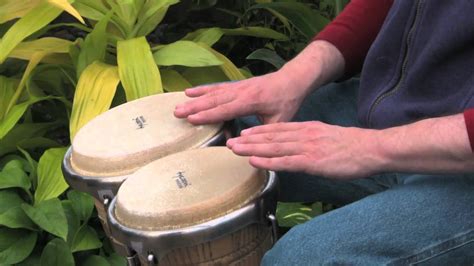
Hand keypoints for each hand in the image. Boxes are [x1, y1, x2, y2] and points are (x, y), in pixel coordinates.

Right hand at [174, 71, 309, 124]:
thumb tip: (250, 148)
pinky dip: (203, 90)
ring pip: (213, 93)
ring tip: (178, 104)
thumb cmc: (287, 101)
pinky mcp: (237, 85)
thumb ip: (264, 134)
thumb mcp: (280, 120)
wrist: (293, 79)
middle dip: (195, 107)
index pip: (226, 109)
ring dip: (195, 99)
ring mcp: (238, 86)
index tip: (192, 119)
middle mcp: (242, 91)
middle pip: (214, 99)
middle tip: (177, 113)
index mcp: (252, 100)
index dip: (209, 115)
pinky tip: (190, 92)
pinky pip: (217, 87)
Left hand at [226, 121, 384, 178]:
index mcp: (306, 128)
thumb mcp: (325, 136)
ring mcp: (306, 148)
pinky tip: (255, 161)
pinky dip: (268, 162)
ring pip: (273, 148)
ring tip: (234, 149)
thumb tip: (295, 145)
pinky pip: (286, 162)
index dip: (258, 132)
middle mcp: (302, 135)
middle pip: (270, 137)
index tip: (243, 133)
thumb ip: (309, 138)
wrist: (370, 148)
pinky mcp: (312, 162)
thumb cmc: (350, 146)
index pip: (277, 129)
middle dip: (248, 140)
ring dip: (252, 149)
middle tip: (230, 142)